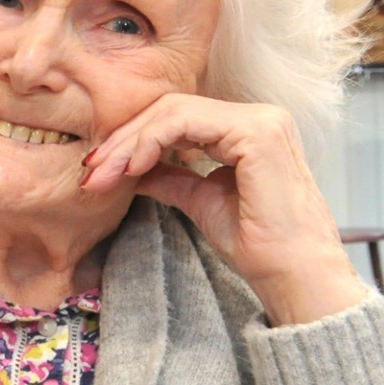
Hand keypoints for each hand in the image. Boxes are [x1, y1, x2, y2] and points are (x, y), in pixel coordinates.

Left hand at [81, 94, 370, 324]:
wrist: (291, 274)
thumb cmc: (257, 244)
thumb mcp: (201, 201)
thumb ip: (171, 177)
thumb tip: (133, 169)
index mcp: (249, 130)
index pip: (177, 118)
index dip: (132, 139)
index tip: (98, 170)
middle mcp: (259, 117)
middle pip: (170, 109)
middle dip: (123, 140)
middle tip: (91, 172)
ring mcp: (261, 121)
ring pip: (173, 112)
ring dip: (129, 143)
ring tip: (104, 174)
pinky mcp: (256, 133)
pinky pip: (186, 122)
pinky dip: (150, 141)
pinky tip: (132, 168)